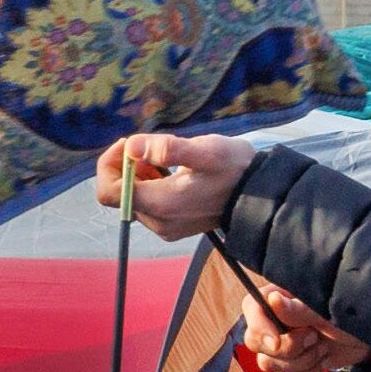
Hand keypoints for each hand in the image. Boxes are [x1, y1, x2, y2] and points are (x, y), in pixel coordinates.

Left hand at [93, 130, 253, 239]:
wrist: (261, 196)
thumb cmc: (234, 168)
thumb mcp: (205, 150)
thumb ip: (168, 148)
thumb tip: (132, 146)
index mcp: (160, 204)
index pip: (109, 191)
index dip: (110, 163)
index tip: (129, 144)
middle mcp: (157, 222)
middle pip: (118, 195)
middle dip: (125, 166)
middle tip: (148, 146)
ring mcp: (164, 228)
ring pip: (132, 199)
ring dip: (138, 174)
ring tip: (162, 158)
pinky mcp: (172, 227)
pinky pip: (147, 205)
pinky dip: (150, 185)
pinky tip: (170, 172)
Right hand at [240, 272, 370, 371]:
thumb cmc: (352, 315)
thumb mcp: (328, 310)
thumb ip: (299, 309)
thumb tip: (272, 300)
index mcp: (280, 297)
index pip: (251, 308)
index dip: (260, 327)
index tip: (277, 341)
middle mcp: (276, 319)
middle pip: (255, 341)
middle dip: (287, 348)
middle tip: (313, 338)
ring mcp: (282, 342)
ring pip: (268, 364)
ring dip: (300, 361)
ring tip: (322, 347)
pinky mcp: (291, 363)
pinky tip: (321, 360)